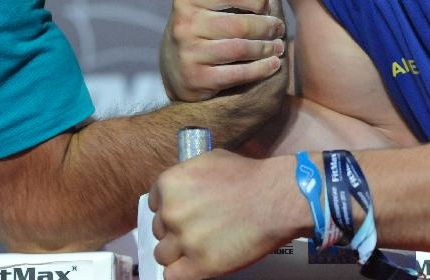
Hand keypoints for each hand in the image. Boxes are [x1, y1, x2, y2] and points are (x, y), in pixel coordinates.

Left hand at [149, 150, 306, 279]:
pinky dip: (182, 272)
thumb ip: (187, 177)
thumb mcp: (210, 160)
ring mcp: (183, 240)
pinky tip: (196, 265)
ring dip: (178, 253)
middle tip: (199, 229)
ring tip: (200, 248)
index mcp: (169, 184)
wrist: (274, 199)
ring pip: (163, 255)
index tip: (183, 215)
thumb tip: (181, 190)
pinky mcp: (198, 265)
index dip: (170, 210)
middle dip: (176, 230)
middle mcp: (170, 212)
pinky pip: (172, 276)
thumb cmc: (248, 177)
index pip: (154, 205)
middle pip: (159, 230)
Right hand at [160, 0, 286, 101]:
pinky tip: (272, 64)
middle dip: (267, 27)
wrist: (177, 72)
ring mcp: (188, 52)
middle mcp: (184, 24)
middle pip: (240, 23)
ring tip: (278, 47)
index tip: (266, 6)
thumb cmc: (200, 27)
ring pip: (241, 48)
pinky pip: (238, 73)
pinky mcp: (197, 78)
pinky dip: (261, 69)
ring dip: (267, 48)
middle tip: (279, 29)